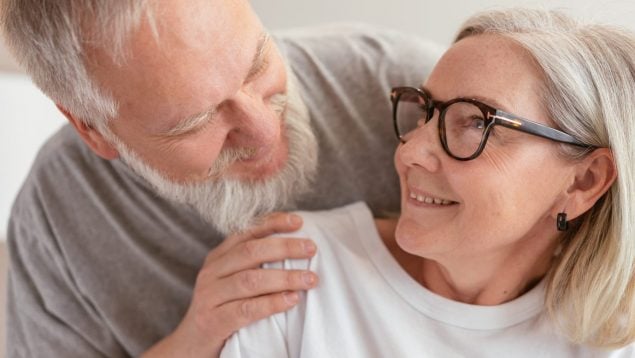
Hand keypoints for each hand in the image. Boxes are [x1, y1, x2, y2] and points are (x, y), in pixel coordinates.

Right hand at [142, 212, 317, 357]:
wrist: (190, 346)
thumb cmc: (221, 310)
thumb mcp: (232, 282)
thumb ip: (254, 265)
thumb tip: (295, 248)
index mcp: (218, 258)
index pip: (246, 232)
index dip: (272, 223)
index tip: (298, 221)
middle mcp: (211, 272)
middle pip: (250, 252)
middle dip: (284, 248)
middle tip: (312, 249)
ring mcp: (209, 296)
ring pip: (250, 280)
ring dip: (285, 278)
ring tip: (310, 279)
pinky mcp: (213, 321)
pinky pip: (246, 309)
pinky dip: (272, 303)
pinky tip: (292, 300)